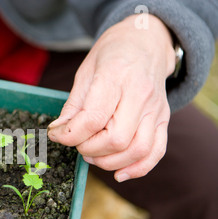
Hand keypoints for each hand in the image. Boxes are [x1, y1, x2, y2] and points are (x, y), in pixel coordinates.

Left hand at [48, 14, 175, 181]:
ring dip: (109, 161)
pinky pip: (156, 152)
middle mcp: (140, 94)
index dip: (70, 135)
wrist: (145, 42)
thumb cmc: (111, 55)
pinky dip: (137, 168)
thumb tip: (57, 132)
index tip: (56, 135)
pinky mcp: (164, 119)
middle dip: (89, 149)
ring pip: (137, 149)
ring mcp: (156, 109)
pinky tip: (119, 174)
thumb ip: (73, 105)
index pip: (93, 118)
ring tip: (92, 155)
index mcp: (116, 76)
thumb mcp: (85, 72)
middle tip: (77, 143)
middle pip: (116, 138)